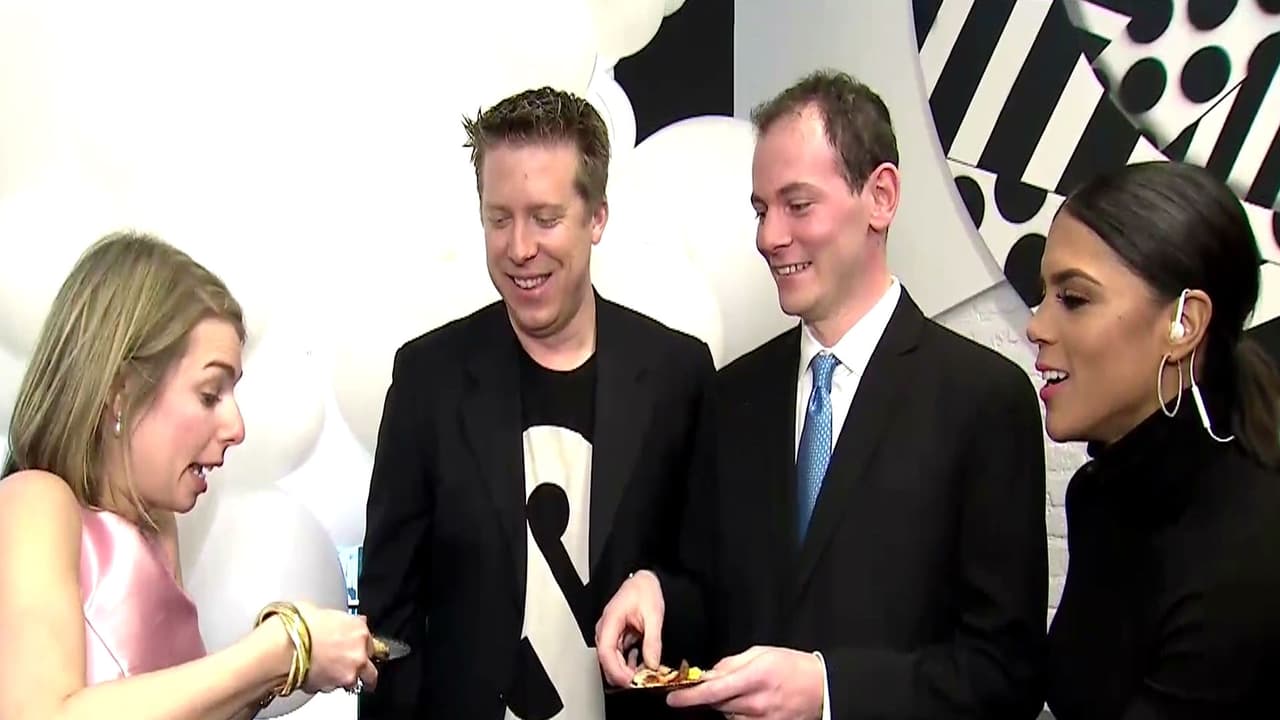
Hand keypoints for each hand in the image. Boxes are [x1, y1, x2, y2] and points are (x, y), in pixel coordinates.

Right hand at [293, 602, 377, 694]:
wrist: (280, 647)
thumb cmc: (295, 626)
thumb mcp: (321, 611)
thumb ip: (339, 620)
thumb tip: (340, 622)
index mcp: (358, 628)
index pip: (369, 640)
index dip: (360, 644)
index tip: (355, 647)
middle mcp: (359, 651)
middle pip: (370, 664)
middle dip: (360, 665)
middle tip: (345, 663)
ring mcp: (349, 670)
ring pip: (355, 679)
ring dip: (345, 676)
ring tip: (327, 670)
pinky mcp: (335, 687)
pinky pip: (335, 687)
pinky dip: (328, 683)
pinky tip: (315, 674)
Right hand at [594, 570, 664, 685]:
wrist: (644, 581)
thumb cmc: (644, 591)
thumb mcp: (653, 615)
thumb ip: (652, 641)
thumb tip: (652, 663)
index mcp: (610, 621)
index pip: (606, 651)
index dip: (616, 669)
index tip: (629, 680)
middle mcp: (605, 629)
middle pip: (606, 660)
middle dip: (622, 674)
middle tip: (641, 681)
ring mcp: (609, 634)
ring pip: (611, 661)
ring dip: (626, 670)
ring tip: (644, 673)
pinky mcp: (615, 637)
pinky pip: (617, 656)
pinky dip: (628, 663)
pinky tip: (641, 663)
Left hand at [666, 646, 822, 718]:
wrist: (822, 687)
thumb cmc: (791, 666)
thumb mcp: (761, 653)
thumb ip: (731, 664)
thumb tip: (708, 673)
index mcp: (755, 677)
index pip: (714, 691)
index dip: (690, 697)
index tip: (672, 699)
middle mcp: (757, 702)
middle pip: (718, 705)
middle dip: (710, 695)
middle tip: (717, 684)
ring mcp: (763, 719)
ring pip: (728, 716)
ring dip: (727, 705)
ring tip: (744, 692)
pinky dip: (739, 714)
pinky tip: (751, 703)